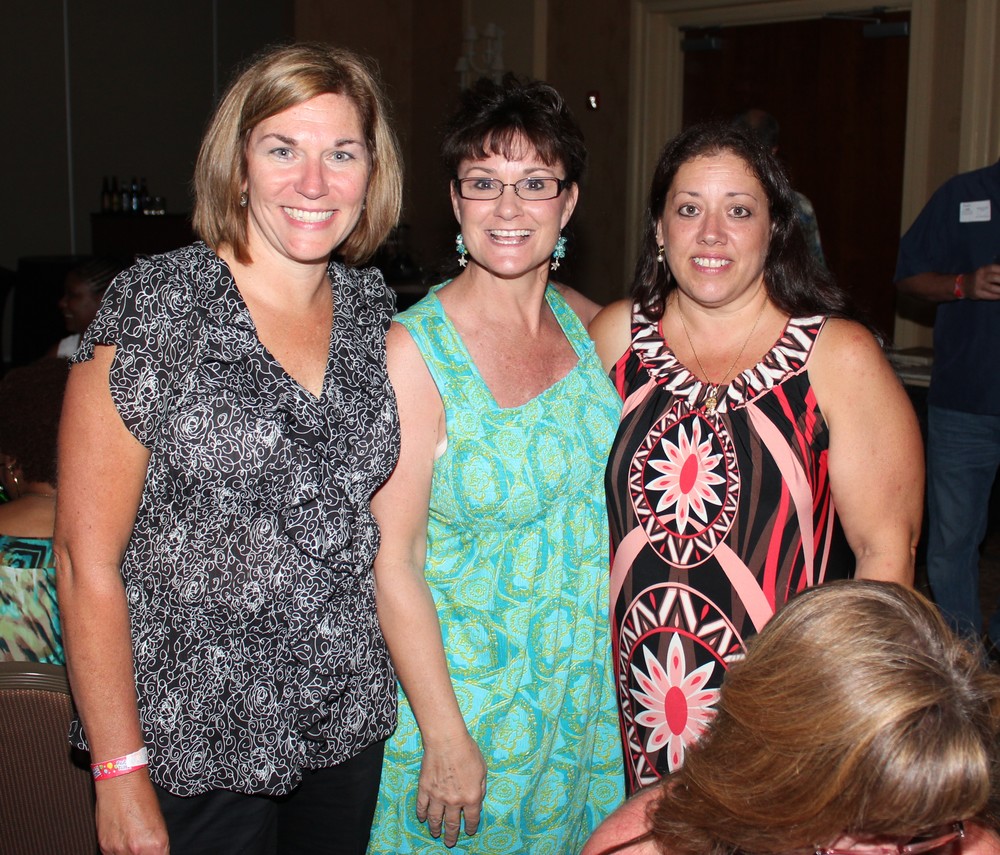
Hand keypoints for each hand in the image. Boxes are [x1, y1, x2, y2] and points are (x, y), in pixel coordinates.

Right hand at [95, 772, 168, 853]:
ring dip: (129, 854)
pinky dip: (117, 851)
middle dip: (143, 853)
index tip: (155, 851)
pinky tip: (121, 838)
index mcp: (156, 844)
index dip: (157, 854)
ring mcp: (118, 850)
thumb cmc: (142, 795)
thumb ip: (156, 843)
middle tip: (142, 843)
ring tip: (132, 839)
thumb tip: (155, 852)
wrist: (121, 782)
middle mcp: (137, 850)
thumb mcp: (159, 822)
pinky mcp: (104, 847)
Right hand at [415, 731, 486, 847]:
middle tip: (450, 843)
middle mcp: (454, 801)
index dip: (471, 827)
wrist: (447, 741)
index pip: (472, 819)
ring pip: (436, 819)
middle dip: (452, 835)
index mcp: (471, 797)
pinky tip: (423, 819)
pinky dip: (422, 815)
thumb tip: (477, 799)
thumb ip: (481, 788)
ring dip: (436, 829)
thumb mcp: (483, 770)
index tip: (469, 831)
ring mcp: (438, 797)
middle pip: (452, 824)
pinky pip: (422, 807)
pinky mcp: (424, 789)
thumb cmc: (468, 752)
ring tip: (436, 835)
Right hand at [965, 263, 999, 299]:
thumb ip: (997, 272)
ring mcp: (978, 285)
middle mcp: (980, 276)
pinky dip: (997, 296)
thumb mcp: (986, 271)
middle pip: (994, 277)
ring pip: (992, 288)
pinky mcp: (977, 293)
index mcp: (984, 269)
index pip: (994, 268)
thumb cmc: (980, 277)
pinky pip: (989, 295)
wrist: (964, 285)